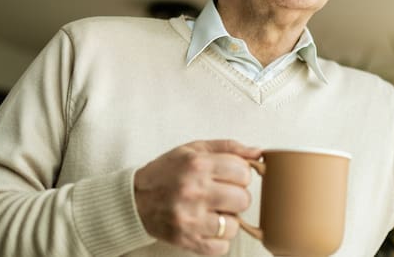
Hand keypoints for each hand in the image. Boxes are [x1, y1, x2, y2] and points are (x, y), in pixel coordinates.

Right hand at [134, 140, 261, 254]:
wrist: (134, 200)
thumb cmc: (167, 172)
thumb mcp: (194, 149)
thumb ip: (229, 147)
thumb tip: (258, 153)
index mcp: (198, 165)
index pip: (244, 172)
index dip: (241, 174)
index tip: (231, 176)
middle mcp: (194, 191)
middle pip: (243, 199)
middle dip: (236, 197)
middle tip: (222, 195)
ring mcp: (190, 219)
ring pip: (235, 225)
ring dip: (228, 220)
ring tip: (213, 211)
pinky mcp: (187, 240)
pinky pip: (221, 246)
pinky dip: (218, 239)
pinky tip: (207, 227)